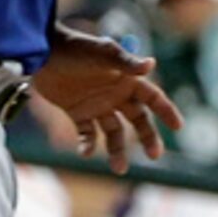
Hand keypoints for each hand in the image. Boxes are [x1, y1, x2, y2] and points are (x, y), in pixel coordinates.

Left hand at [31, 28, 183, 174]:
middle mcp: (116, 95)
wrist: (40, 51)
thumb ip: (125, 62)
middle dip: (148, 138)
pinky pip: (87, 134)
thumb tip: (152, 64)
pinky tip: (86, 152)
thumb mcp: (102, 54)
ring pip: (114, 132)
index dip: (166, 111)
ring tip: (119, 168)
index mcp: (127, 80)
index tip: (178, 126)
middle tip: (155, 155)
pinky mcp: (77, 113)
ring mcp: (97, 105)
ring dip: (118, 150)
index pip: (153, 98)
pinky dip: (88, 145)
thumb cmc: (74, 47)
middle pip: (139, 120)